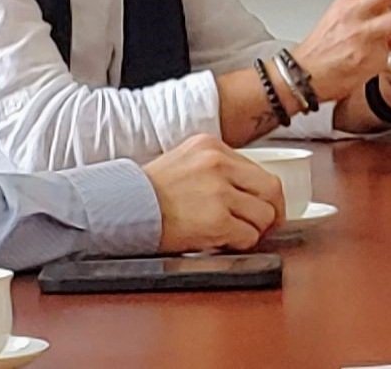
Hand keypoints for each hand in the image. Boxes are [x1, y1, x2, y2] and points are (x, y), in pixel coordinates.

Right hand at [143, 135, 285, 252]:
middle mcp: (218, 164)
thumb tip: (247, 190)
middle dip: (272, 212)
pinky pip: (248, 236)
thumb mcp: (185, 161)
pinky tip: (220, 241)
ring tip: (232, 233)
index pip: (259, 170)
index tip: (264, 206)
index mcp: (212, 146)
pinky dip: (240, 244)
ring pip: (264, 215)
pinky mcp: (215, 220)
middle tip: (264, 225)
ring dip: (253, 230)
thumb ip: (217, 169)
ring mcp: (218, 191)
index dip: (265, 194)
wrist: (119, 208)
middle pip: (271, 189)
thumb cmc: (147, 192)